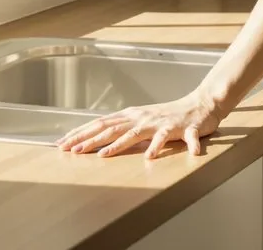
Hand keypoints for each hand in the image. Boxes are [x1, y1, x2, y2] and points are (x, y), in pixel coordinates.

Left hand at [56, 91, 223, 158]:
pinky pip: (167, 139)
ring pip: (134, 133)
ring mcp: (159, 122)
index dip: (80, 134)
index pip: (100, 124)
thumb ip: (125, 129)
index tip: (60, 144)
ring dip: (117, 144)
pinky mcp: (178, 128)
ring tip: (102, 155)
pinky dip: (159, 147)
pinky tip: (150, 158)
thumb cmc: (170, 116)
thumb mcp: (143, 121)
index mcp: (131, 116)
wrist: (201, 105)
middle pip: (110, 128)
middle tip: (70, 150)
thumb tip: (99, 139)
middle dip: (89, 140)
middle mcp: (141, 117)